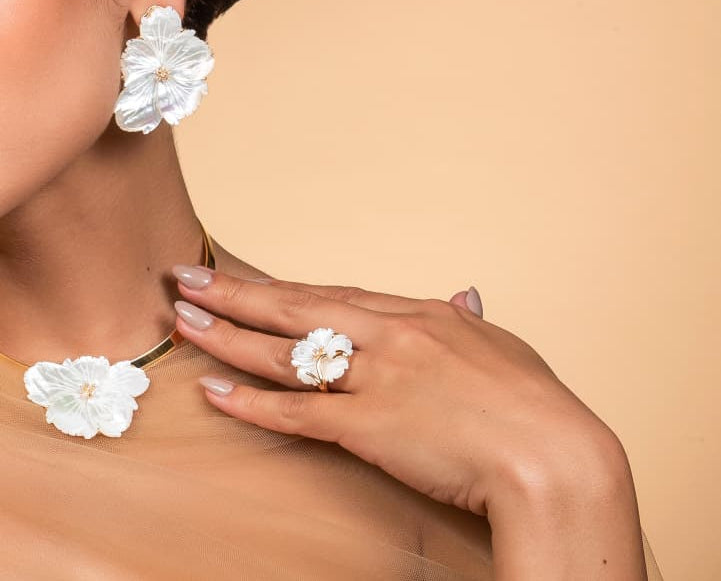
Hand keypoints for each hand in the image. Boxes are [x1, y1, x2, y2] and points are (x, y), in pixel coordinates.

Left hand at [169, 265, 625, 516]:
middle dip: (235, 293)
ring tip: (183, 322)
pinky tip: (214, 393)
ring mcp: (376, 378)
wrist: (553, 457)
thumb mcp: (504, 349)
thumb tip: (463, 297)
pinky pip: (296, 413)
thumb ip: (470, 323)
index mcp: (419, 314)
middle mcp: (389, 336)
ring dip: (227, 336)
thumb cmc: (537, 408)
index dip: (283, 287)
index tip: (245, 279)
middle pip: (295, 307)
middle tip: (185, 279)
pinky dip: (250, 403)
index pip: (334, 294)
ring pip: (284, 353)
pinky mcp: (368, 426)